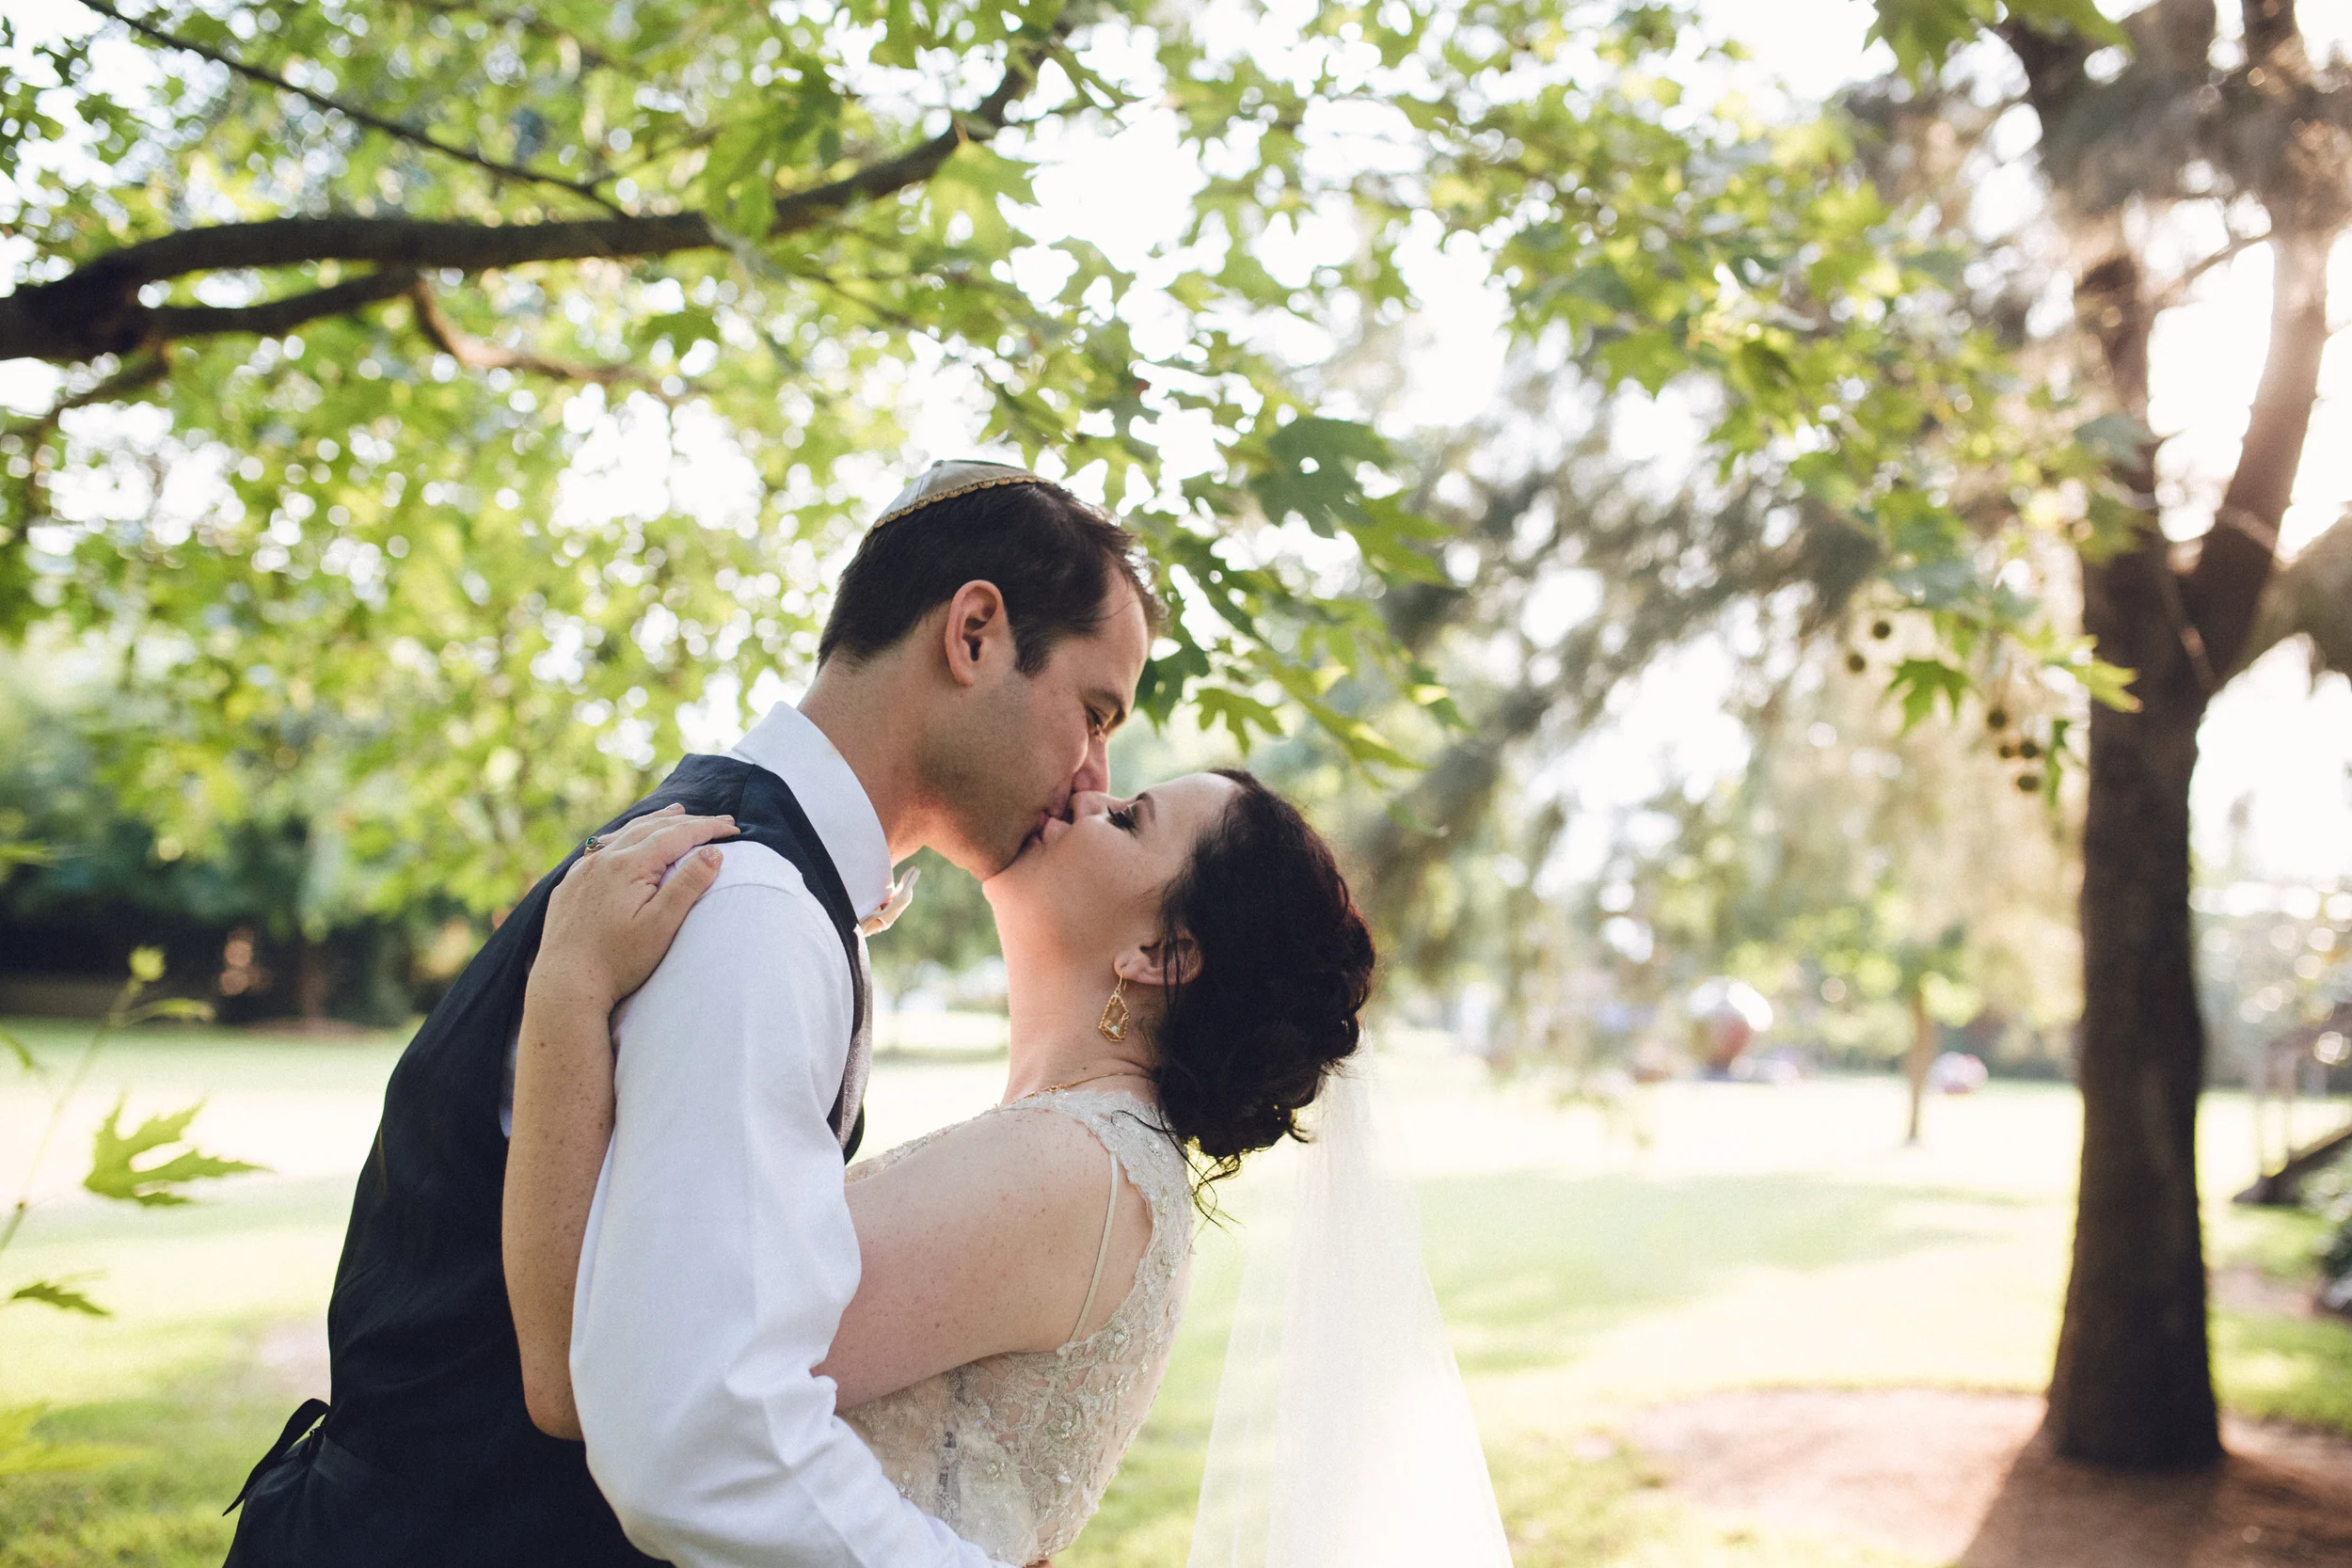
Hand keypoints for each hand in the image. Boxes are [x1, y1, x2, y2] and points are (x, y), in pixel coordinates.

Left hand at [528, 804, 736, 1014]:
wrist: (564, 985)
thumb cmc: (618, 961)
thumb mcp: (662, 925)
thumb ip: (688, 884)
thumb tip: (713, 852)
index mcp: (628, 865)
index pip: (677, 835)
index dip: (708, 829)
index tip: (733, 828)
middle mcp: (602, 860)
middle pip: (652, 827)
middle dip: (688, 822)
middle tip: (719, 820)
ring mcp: (581, 872)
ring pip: (624, 834)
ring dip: (654, 822)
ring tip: (676, 813)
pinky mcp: (569, 886)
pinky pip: (600, 849)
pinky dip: (624, 838)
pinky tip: (625, 840)